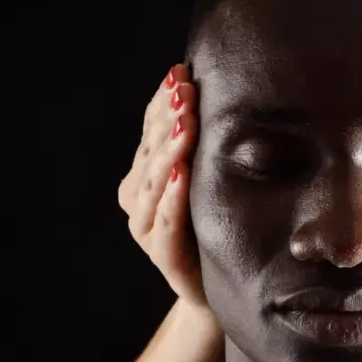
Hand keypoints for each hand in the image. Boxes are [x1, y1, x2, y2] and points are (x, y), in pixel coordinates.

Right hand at [117, 64, 206, 306]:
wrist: (221, 290)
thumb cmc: (214, 226)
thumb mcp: (207, 177)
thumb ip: (199, 143)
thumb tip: (206, 87)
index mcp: (145, 177)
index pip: (150, 132)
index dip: (161, 103)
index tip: (179, 72)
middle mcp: (139, 200)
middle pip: (151, 152)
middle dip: (166, 118)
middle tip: (184, 89)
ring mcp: (148, 228)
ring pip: (155, 183)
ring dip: (169, 150)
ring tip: (184, 122)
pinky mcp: (164, 255)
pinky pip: (167, 222)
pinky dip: (173, 196)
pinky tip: (183, 174)